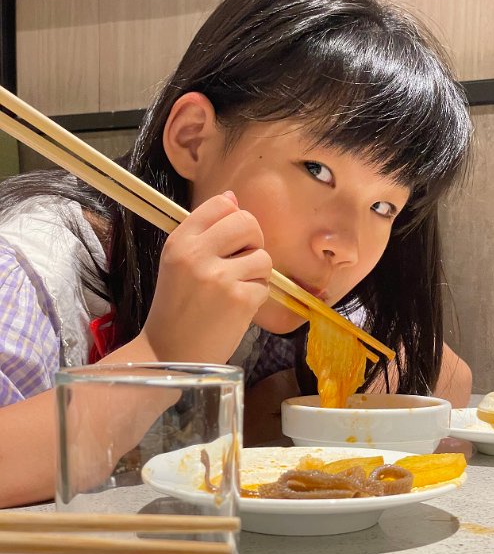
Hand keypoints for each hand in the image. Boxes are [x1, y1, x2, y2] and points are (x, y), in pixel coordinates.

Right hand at [141, 191, 271, 362]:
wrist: (169, 355)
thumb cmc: (177, 308)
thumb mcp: (178, 263)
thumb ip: (205, 230)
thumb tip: (233, 198)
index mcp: (179, 241)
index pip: (220, 205)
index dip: (234, 219)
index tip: (231, 239)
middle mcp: (197, 255)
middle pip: (247, 223)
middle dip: (253, 242)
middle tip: (241, 262)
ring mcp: (219, 278)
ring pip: (262, 257)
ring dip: (256, 274)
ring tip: (234, 290)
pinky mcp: (239, 300)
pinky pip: (265, 286)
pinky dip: (256, 298)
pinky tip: (236, 309)